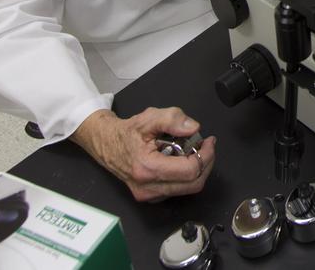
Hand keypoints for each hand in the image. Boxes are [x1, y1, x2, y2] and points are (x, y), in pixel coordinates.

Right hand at [71, 107, 216, 201]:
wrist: (106, 144)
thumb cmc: (127, 132)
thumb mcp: (149, 117)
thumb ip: (172, 119)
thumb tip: (193, 128)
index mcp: (148, 169)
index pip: (190, 171)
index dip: (206, 155)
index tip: (209, 141)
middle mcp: (148, 188)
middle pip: (193, 184)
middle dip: (206, 163)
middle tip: (206, 146)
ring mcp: (149, 196)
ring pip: (187, 189)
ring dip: (197, 169)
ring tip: (193, 150)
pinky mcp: (150, 197)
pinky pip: (178, 190)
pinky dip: (186, 176)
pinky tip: (181, 160)